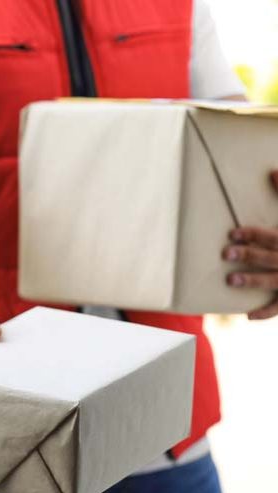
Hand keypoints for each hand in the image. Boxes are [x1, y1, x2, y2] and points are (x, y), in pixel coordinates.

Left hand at [222, 170, 277, 319]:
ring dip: (253, 281)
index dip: (253, 234)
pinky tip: (249, 316)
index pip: (272, 236)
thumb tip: (271, 171)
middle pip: (271, 257)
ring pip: (275, 281)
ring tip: (230, 280)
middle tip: (226, 253)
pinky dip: (267, 312)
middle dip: (249, 255)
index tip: (232, 233)